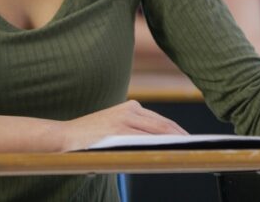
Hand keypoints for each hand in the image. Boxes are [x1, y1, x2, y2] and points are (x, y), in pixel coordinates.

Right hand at [57, 100, 187, 151]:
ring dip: (174, 142)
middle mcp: (130, 109)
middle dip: (181, 137)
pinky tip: (167, 153)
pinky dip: (158, 145)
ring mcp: (124, 120)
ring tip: (187, 151)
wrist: (63, 137)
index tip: (191, 142)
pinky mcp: (117, 130)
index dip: (179, 132)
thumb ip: (136, 131)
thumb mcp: (116, 128)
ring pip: (157, 132)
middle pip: (164, 125)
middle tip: (196, 148)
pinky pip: (144, 140)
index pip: (162, 121)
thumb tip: (161, 145)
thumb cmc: (91, 137)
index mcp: (132, 107)